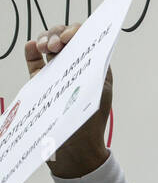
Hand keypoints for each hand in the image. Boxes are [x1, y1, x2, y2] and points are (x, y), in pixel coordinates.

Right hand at [27, 25, 110, 178]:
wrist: (74, 150)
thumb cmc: (90, 124)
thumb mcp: (100, 94)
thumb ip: (95, 69)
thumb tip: (88, 46)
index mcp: (94, 69)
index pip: (86, 41)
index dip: (77, 32)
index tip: (70, 37)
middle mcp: (76, 68)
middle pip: (65, 38)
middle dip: (58, 34)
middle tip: (55, 44)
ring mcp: (57, 74)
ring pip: (48, 45)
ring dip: (44, 38)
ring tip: (44, 46)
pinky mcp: (41, 82)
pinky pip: (35, 60)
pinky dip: (32, 50)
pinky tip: (33, 47)